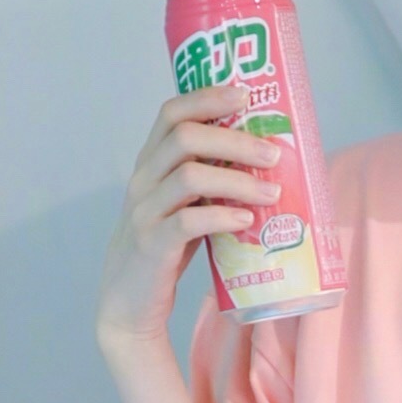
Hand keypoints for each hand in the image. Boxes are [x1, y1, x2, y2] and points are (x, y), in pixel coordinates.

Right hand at [94, 86, 284, 360]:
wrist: (129, 307)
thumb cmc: (164, 250)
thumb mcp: (182, 206)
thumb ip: (209, 182)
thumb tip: (267, 162)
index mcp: (150, 165)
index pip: (171, 113)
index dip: (206, 98)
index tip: (245, 95)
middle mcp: (142, 181)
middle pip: (185, 138)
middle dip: (235, 140)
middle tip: (273, 154)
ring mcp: (144, 213)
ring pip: (189, 177)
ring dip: (237, 180)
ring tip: (272, 192)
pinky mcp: (152, 247)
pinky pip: (188, 222)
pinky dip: (222, 218)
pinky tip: (246, 222)